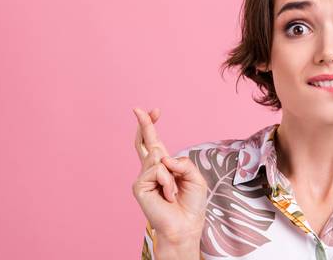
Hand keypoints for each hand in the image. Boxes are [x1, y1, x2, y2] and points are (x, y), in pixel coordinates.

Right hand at [131, 107, 207, 243]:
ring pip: (158, 157)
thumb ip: (182, 163)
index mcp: (164, 166)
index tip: (154, 110)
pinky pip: (157, 171)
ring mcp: (144, 178)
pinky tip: (168, 196)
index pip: (155, 143)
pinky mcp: (139, 186)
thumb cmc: (191, 203)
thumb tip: (162, 157)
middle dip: (144, 124)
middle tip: (137, 108)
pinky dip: (168, 182)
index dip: (152, 126)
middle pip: (144, 142)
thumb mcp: (195, 177)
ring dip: (172, 175)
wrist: (186, 224)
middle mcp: (151, 170)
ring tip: (174, 192)